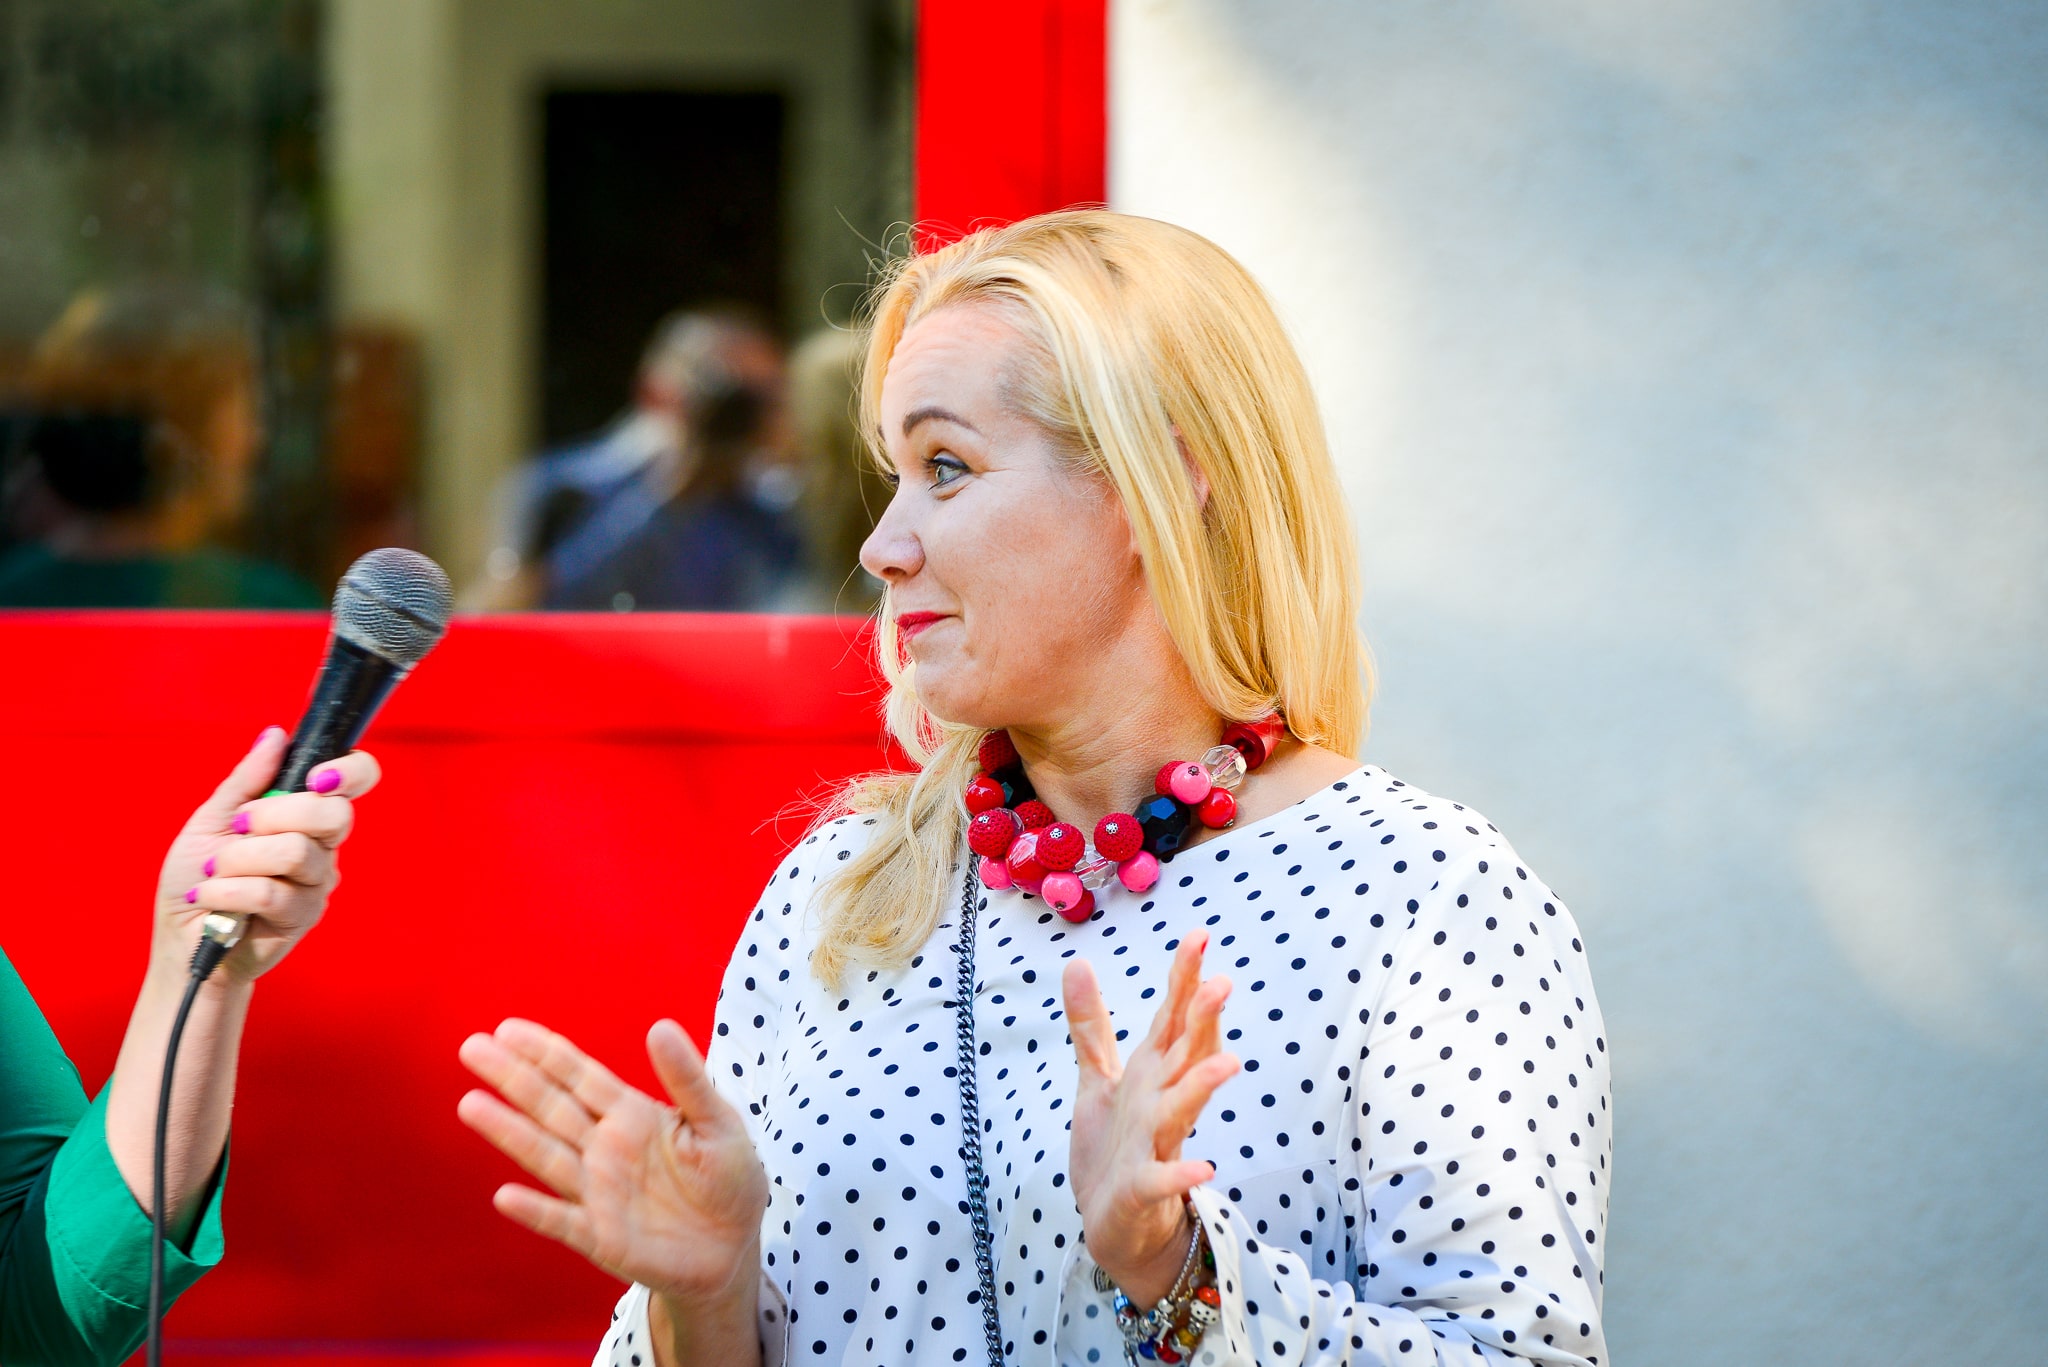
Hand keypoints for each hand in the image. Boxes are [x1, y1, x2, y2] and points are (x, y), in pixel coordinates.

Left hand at [158, 726, 381, 984]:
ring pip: (296, 852)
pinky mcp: (303, 918)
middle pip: (333, 814)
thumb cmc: (195, 878)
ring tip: (212, 873)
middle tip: (237, 828)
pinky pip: (272, 892)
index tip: (314, 778)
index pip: (357, 779)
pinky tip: (211, 898)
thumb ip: (246, 781)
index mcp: (305, 812)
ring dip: (237, 860)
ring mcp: (316, 882)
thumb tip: (275, 735)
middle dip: (273, 814)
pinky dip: (228, 891)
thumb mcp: (211, 820)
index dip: (349, 771)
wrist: (181, 938)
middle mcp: (322, 845)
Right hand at [457, 1018, 770, 1309]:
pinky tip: (506, 1196)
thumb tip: (660, 1026)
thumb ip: (688, 1080)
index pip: (581, 1076)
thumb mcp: (719, 1122)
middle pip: (551, 1106)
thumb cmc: (728, 1178)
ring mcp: (598, 1192)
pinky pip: (563, 1222)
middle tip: (471, 1047)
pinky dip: (536, 1212)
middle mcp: (604, 1148)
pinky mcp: (601, 1237)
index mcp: (632, 1115)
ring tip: (470, 1104)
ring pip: (546, 1156)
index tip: (507, 1028)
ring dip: (509, 1132)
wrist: (733, 1248)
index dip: (545, 1052)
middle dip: (513, 1078)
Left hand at [1063, 932, 1238, 1305]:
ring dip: (1203, 1088)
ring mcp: (1157, 1144)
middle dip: (1203, 1022)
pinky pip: (1163, 1180)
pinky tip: (1204, 1170)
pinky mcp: (1143, 1188)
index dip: (1184, 979)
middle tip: (1223, 982)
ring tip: (1229, 1063)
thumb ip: (1091, 1024)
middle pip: (1186, 1055)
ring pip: (1181, 1110)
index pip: (1173, 1019)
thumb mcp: (1098, 1079)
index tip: (1199, 935)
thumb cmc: (1115, 1147)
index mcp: (1153, 1074)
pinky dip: (1181, 1175)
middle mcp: (1162, 1101)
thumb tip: (1077, 961)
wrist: (1118, 1225)